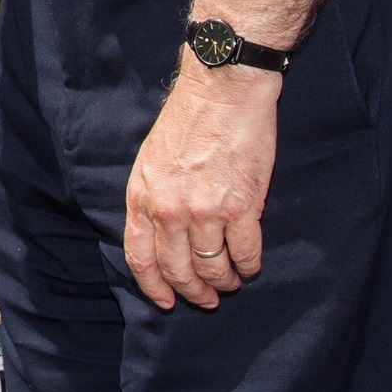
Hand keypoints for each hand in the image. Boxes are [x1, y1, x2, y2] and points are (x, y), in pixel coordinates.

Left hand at [122, 57, 281, 308]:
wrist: (222, 89)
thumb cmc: (188, 120)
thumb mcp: (151, 160)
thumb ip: (151, 199)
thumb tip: (159, 237)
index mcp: (142, 196)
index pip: (140, 258)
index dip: (155, 287)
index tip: (167, 301)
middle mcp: (169, 209)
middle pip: (178, 270)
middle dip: (193, 292)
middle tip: (207, 298)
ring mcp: (205, 210)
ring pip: (213, 267)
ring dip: (224, 281)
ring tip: (230, 280)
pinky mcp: (242, 206)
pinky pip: (246, 254)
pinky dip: (249, 266)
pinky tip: (250, 266)